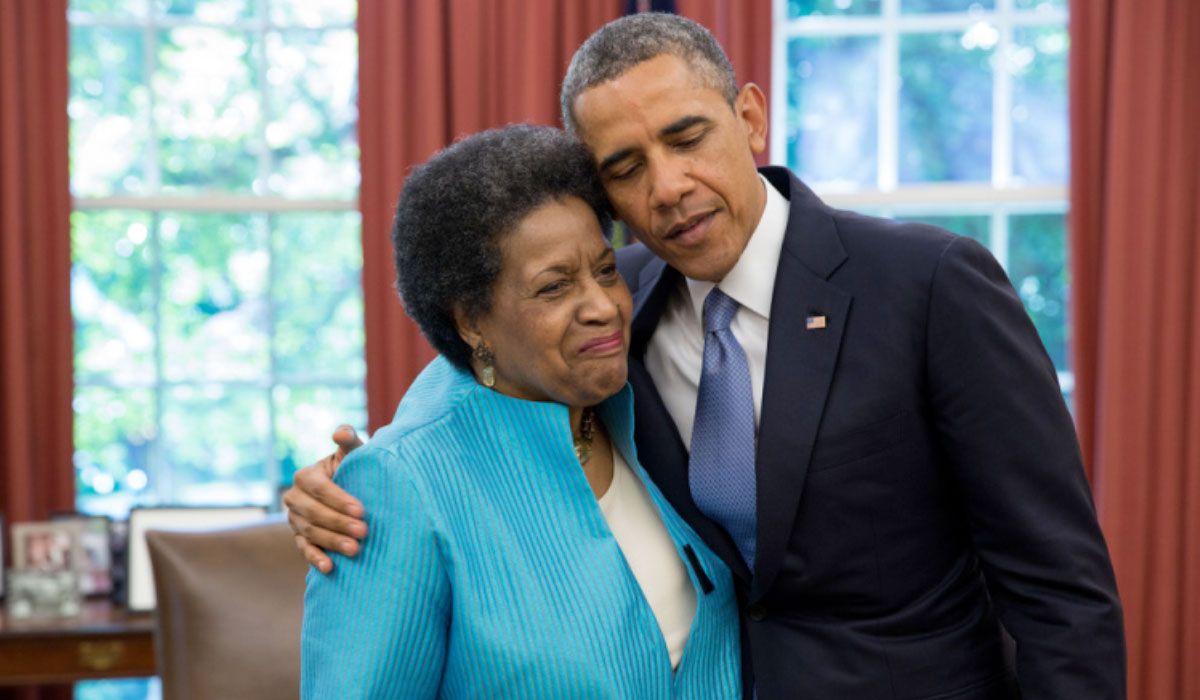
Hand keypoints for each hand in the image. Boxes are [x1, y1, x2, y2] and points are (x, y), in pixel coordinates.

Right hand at [284, 425, 367, 572]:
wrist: (351, 491)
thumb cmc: (353, 469)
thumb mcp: (352, 454)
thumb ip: (349, 440)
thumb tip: (340, 432)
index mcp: (305, 475)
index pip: (319, 488)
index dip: (338, 499)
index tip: (361, 510)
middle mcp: (295, 497)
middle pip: (314, 513)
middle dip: (339, 523)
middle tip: (364, 532)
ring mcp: (295, 520)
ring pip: (311, 532)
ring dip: (332, 542)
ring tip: (356, 550)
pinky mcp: (299, 538)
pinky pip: (304, 550)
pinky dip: (315, 558)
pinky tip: (329, 568)